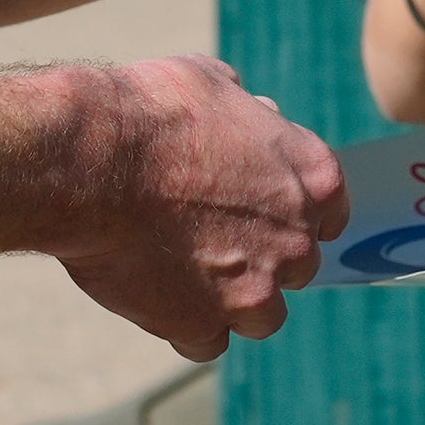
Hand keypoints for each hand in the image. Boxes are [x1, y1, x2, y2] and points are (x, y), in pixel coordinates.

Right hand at [48, 55, 351, 363]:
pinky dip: (184, 326)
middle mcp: (295, 240)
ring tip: (186, 276)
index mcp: (313, 178)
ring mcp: (252, 292)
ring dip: (232, 302)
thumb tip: (254, 116)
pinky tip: (155, 296)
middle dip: (262, 257)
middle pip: (297, 267)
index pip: (330, 211)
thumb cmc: (152, 111)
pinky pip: (205, 341)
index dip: (295, 212)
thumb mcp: (215, 83)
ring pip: (261, 316)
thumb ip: (249, 113)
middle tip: (213, 239)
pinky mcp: (202, 326)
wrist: (94, 164)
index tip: (267, 213)